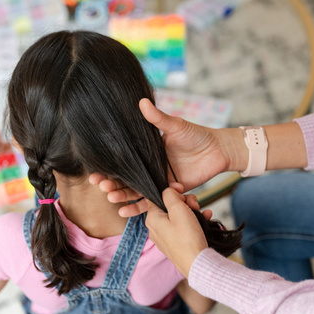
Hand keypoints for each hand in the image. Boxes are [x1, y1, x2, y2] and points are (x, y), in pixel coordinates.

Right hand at [90, 98, 237, 215]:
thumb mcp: (176, 126)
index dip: (109, 168)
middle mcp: (149, 168)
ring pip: (136, 192)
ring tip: (111, 198)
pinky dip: (139, 207)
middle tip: (101, 186)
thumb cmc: (197, 135)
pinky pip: (152, 202)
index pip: (123, 162)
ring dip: (123, 196)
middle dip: (112, 184)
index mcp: (147, 152)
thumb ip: (159, 118)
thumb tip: (141, 102)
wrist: (218, 150)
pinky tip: (125, 211)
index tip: (95, 173)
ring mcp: (158, 181)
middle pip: (126, 179)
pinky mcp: (169, 192)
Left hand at [145, 188, 210, 276]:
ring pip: (178, 216)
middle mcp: (156, 229)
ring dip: (192, 211)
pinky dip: (194, 221)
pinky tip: (205, 219)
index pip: (157, 197)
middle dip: (184, 202)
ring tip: (202, 213)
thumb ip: (170, 195)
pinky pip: (184, 227)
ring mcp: (166, 237)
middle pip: (169, 206)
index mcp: (152, 219)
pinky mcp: (176, 244)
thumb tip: (167, 191)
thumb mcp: (178, 209)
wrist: (198, 263)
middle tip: (194, 205)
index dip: (172, 192)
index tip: (182, 190)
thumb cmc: (187, 238)